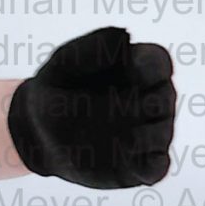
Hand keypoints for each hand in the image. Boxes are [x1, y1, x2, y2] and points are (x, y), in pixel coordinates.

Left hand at [7, 25, 175, 187]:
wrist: (40, 134)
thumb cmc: (57, 91)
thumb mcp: (64, 65)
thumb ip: (91, 49)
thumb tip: (125, 38)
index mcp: (136, 69)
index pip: (159, 62)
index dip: (148, 66)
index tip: (129, 71)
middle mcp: (150, 100)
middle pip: (164, 98)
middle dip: (139, 103)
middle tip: (105, 109)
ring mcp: (149, 134)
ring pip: (162, 132)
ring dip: (137, 134)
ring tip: (105, 135)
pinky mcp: (142, 165)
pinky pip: (158, 167)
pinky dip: (145, 164)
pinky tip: (121, 157)